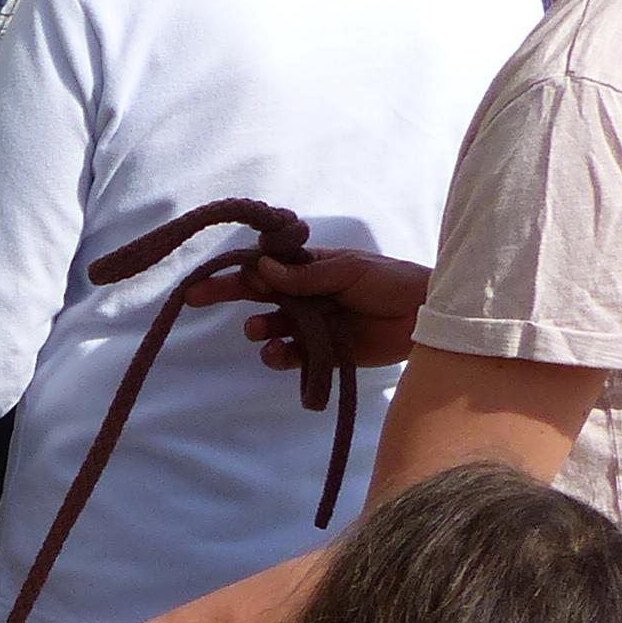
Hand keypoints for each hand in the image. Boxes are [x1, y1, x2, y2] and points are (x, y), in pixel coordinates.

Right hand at [181, 247, 429, 375]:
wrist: (425, 317)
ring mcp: (310, 324)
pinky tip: (281, 355)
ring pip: (270, 328)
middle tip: (196, 297)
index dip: (238, 269)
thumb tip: (263, 268)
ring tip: (261, 332)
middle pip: (256, 294)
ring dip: (260, 330)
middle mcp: (303, 295)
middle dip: (226, 294)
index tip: (212, 275)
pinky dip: (280, 357)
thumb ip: (307, 275)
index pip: (265, 265)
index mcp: (309, 267)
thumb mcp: (349, 270)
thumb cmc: (391, 281)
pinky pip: (291, 357)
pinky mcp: (322, 353)